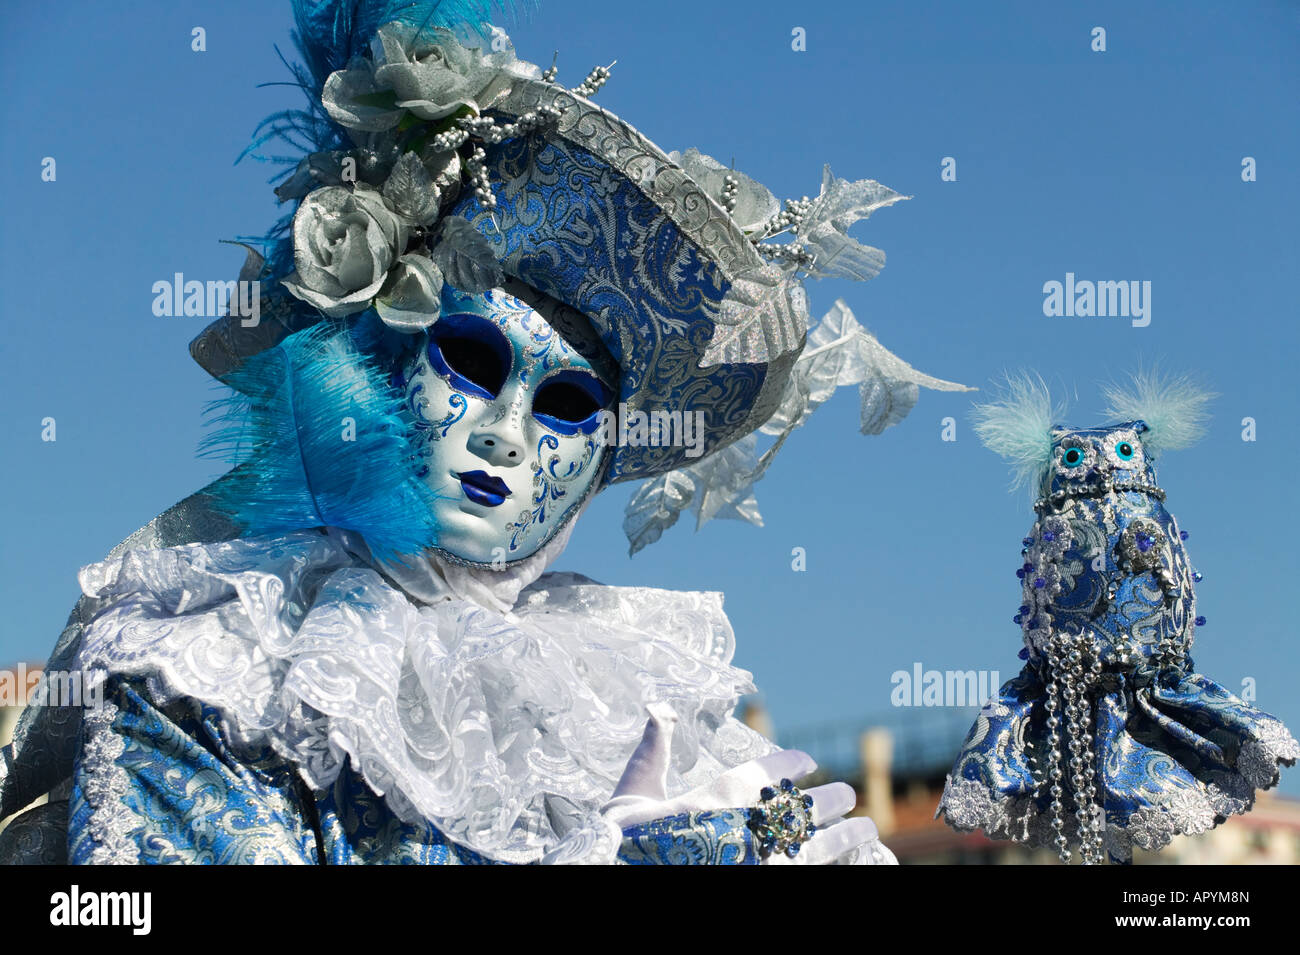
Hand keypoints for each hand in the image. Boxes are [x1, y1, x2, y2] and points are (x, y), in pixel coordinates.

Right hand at [603, 703, 895, 864]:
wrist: (623, 872)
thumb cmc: (625, 840)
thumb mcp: (632, 794)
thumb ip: (652, 754)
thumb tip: (656, 711)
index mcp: (720, 793)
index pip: (769, 770)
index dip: (792, 764)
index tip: (806, 761)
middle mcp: (751, 824)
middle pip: (803, 807)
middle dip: (827, 799)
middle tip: (845, 794)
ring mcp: (765, 860)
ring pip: (819, 843)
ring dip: (846, 833)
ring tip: (865, 826)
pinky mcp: (773, 882)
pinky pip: (814, 872)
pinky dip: (834, 865)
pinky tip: (851, 861)